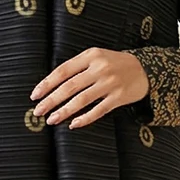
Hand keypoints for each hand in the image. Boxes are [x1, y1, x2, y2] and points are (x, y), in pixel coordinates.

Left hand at [31, 47, 149, 127]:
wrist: (145, 69)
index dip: (47, 84)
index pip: (63, 71)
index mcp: (90, 56)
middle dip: (51, 100)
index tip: (35, 96)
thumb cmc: (114, 64)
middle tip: (38, 111)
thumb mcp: (96, 57)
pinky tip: (73, 124)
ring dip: (64, 111)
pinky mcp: (119, 97)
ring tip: (51, 120)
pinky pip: (98, 110)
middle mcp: (99, 68)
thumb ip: (77, 67)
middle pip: (69, 86)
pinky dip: (84, 118)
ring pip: (81, 100)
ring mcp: (110, 83)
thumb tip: (51, 85)